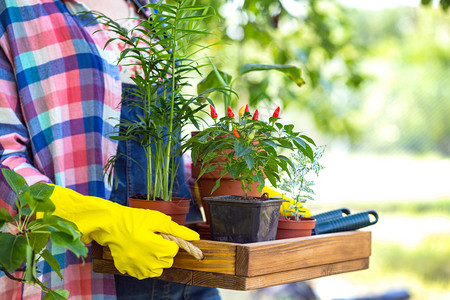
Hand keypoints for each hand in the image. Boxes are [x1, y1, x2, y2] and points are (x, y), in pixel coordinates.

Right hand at [48, 185, 198, 278]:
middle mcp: (146, 261)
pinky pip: (143, 273)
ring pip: (157, 270)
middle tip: (153, 239)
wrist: (109, 224)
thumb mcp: (157, 220)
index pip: (173, 250)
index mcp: (155, 247)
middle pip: (167, 261)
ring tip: (146, 247)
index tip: (160, 235)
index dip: (169, 241)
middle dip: (164, 250)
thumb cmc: (134, 219)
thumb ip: (177, 230)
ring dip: (156, 260)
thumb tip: (195, 237)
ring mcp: (136, 268)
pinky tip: (139, 254)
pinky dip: (144, 266)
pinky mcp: (128, 270)